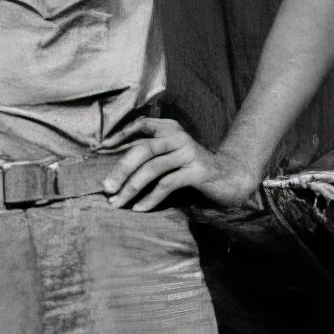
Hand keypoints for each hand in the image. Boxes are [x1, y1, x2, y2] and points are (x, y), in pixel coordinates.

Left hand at [110, 119, 263, 218]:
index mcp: (170, 129)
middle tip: (106, 188)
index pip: (141, 125)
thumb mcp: (172, 155)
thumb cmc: (194, 169)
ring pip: (152, 168)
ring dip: (131, 188)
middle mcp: (179, 137)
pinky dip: (150, 198)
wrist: (230, 178)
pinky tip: (139, 209)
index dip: (121, 135)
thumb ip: (152, 153)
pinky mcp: (197, 171)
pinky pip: (167, 184)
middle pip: (142, 150)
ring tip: (118, 202)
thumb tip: (117, 168)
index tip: (102, 148)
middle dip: (120, 170)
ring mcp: (188, 152)